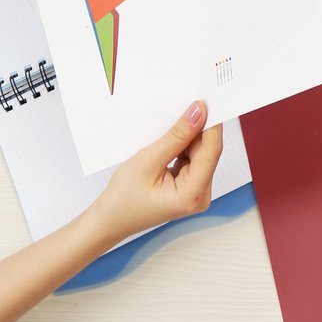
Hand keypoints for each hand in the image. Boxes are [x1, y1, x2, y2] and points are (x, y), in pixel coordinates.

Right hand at [86, 101, 222, 248]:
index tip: (206, 100)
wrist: (109, 220)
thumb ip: (177, 136)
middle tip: (188, 104)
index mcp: (192, 194)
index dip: (211, 123)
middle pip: (208, 151)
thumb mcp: (148, 160)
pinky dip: (184, 147)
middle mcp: (200, 196)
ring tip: (173, 124)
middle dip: (199, 128)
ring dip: (190, 137)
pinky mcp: (190, 187)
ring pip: (201, 153)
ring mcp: (196, 193)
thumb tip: (199, 112)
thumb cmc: (123, 198)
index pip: (212, 150)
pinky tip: (172, 138)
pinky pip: (194, 159)